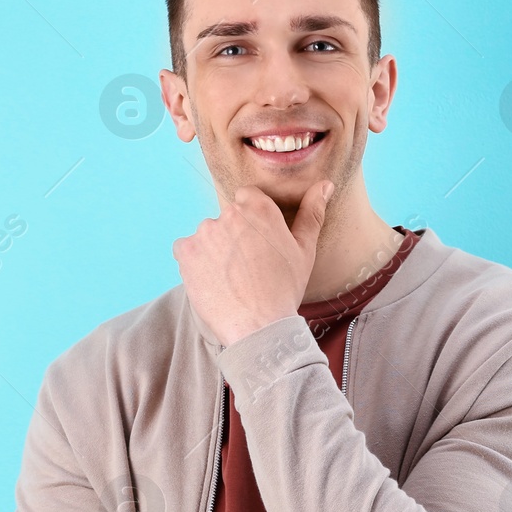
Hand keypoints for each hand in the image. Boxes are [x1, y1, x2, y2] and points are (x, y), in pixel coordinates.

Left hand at [173, 181, 332, 346]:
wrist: (259, 327)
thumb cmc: (285, 289)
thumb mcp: (305, 250)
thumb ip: (312, 213)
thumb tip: (326, 184)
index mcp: (259, 208)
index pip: (246, 197)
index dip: (251, 220)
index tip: (257, 242)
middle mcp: (230, 214)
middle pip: (227, 218)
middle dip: (234, 237)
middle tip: (247, 267)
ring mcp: (205, 232)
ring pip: (207, 235)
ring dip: (214, 250)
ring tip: (230, 278)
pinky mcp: (186, 251)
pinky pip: (186, 250)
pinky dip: (195, 262)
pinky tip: (212, 281)